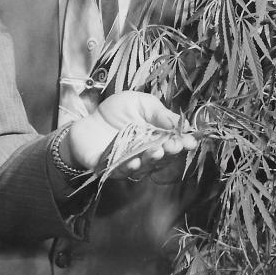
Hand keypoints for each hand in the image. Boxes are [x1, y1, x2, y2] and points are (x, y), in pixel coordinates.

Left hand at [64, 91, 198, 177]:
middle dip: (170, 151)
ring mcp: (131, 163)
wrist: (85, 121)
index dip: (183, 143)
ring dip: (152, 160)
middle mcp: (147, 154)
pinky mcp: (112, 169)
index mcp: (157, 137)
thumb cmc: (114, 112)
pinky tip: (135, 161)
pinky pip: (123, 171)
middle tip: (174, 145)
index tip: (190, 141)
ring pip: (145, 166)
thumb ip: (159, 112)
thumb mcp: (139, 103)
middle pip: (163, 156)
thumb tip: (182, 123)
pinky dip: (129, 167)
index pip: (174, 142)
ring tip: (157, 151)